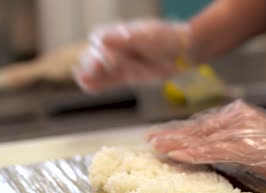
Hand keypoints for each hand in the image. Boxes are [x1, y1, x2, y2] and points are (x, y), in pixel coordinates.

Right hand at [73, 20, 192, 92]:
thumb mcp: (147, 37)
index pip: (100, 38)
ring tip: (84, 79)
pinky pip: (106, 81)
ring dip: (90, 74)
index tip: (106, 53)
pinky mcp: (123, 77)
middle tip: (97, 67)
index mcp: (119, 33)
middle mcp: (116, 47)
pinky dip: (96, 84)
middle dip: (94, 61)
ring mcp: (119, 63)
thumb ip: (125, 40)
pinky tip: (87, 86)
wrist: (182, 54)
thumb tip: (103, 40)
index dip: (100, 46)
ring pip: (98, 69)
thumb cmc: (165, 39)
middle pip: (95, 54)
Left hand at [147, 99, 265, 189]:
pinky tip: (178, 156)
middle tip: (151, 140)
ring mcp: (239, 131)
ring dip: (177, 144)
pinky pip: (212, 151)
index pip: (203, 122)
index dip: (181, 129)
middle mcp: (235, 118)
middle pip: (197, 127)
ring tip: (157, 148)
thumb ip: (232, 139)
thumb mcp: (256, 137)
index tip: (164, 134)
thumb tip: (210, 149)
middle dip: (172, 134)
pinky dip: (193, 154)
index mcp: (238, 113)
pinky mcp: (244, 147)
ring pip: (200, 138)